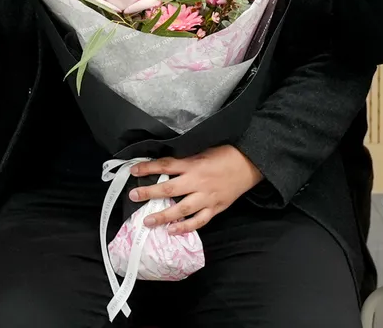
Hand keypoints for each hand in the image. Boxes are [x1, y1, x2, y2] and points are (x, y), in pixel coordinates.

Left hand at [130, 145, 263, 235]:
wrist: (249, 164)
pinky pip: (199, 220)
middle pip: (169, 188)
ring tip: (148, 221)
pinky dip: (185, 227)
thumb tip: (164, 166)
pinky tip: (172, 231)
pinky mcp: (216, 208)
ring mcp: (207, 197)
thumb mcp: (202, 151)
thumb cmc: (225, 155)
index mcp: (193, 164)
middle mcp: (198, 182)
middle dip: (149, 193)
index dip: (148, 168)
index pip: (166, 165)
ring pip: (182, 209)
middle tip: (133, 196)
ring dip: (164, 215)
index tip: (133, 170)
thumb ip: (185, 160)